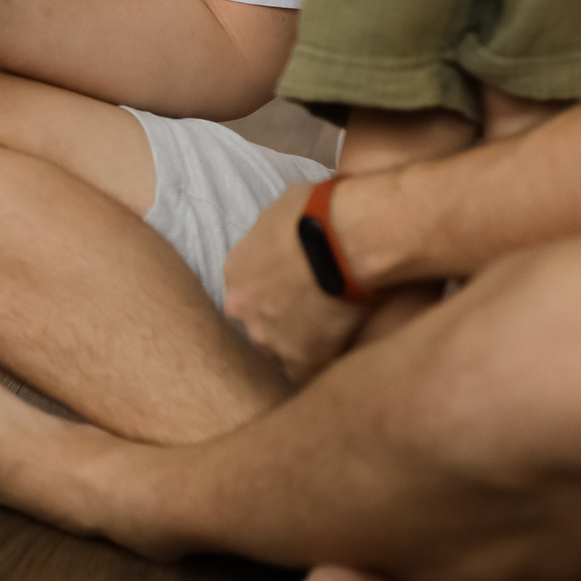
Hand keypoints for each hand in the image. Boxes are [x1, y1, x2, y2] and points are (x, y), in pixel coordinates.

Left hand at [222, 182, 370, 382]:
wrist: (345, 239)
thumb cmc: (319, 211)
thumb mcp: (284, 209)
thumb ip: (276, 232)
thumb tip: (288, 229)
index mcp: (235, 270)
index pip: (248, 292)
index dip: (273, 294)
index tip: (296, 292)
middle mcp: (242, 308)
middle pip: (259, 325)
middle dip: (283, 323)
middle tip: (316, 315)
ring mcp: (268, 337)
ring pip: (282, 352)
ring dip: (303, 346)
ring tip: (335, 333)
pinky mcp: (300, 360)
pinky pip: (309, 372)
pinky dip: (325, 363)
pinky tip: (344, 349)